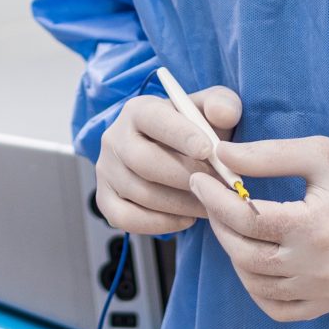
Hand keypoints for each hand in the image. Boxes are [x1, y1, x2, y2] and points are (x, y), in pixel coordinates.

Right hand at [95, 86, 240, 234]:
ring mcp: (106, 170)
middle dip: (185, 176)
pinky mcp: (105, 198)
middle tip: (217, 186)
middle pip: (143, 160)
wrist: (170, 152)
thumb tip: (223, 113)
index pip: (153, 119)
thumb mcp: (209, 111)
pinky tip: (186, 219)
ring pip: (139, 192)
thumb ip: (222, 105)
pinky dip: (160, 224)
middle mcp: (115, 138)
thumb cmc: (192, 130)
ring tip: (209, 203)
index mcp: (138, 110)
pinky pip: (126, 218)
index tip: (209, 150)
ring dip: (181, 203)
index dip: (181, 135)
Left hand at [190, 134, 328, 321]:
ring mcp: (324, 290)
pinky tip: (254, 260)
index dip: (215, 200)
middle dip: (220, 225)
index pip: (249, 220)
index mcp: (317, 226)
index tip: (199, 179)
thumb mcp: (318, 154)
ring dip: (235, 254)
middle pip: (246, 255)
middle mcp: (319, 266)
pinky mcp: (328, 303)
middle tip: (212, 200)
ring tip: (234, 225)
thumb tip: (220, 156)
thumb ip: (266, 155)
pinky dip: (256, 287)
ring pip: (256, 284)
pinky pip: (276, 309)